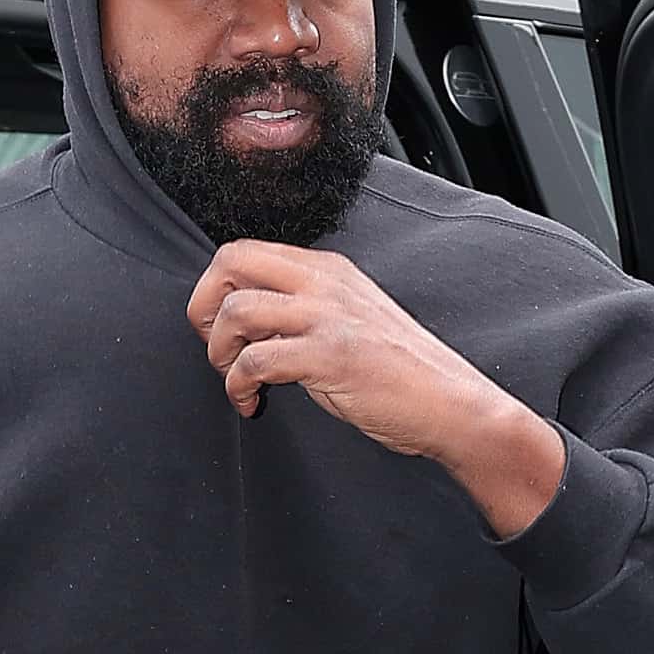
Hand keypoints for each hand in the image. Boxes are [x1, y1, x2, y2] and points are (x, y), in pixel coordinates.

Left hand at [187, 242, 566, 537]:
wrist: (450, 403)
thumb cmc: (400, 372)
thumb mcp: (350, 320)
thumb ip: (305, 310)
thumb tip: (250, 322)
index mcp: (327, 269)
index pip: (246, 250)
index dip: (216, 289)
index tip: (220, 329)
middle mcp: (324, 282)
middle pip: (230, 261)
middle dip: (203, 307)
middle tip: (215, 347)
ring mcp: (327, 316)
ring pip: (237, 310)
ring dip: (220, 351)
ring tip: (234, 379)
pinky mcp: (329, 356)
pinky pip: (255, 361)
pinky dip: (238, 387)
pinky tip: (251, 403)